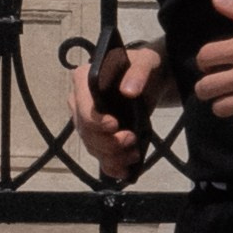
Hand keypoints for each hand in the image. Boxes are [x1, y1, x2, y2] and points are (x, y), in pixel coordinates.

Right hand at [71, 40, 160, 173]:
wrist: (153, 80)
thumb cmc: (145, 66)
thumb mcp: (146, 61)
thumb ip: (138, 72)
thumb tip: (128, 91)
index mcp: (83, 80)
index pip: (83, 107)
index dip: (96, 121)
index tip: (116, 125)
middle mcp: (79, 102)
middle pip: (86, 132)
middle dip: (108, 142)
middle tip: (131, 140)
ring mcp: (87, 123)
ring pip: (92, 148)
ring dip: (113, 156)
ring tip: (134, 153)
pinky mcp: (99, 137)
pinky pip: (99, 158)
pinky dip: (112, 167)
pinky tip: (126, 171)